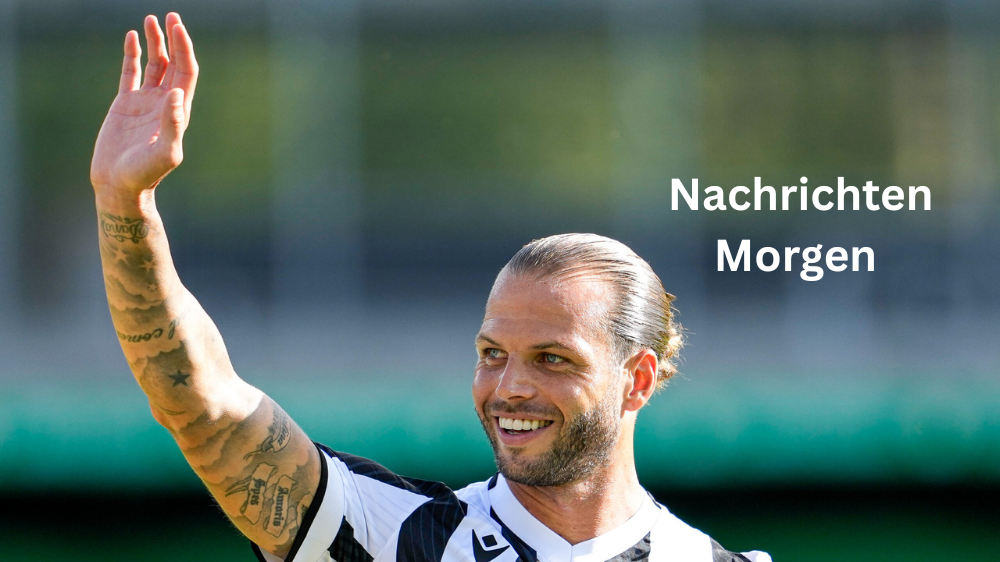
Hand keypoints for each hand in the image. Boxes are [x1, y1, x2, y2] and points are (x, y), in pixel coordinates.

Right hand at [90, 13, 198, 195]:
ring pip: (154, 65)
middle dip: (174, 40)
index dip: (185, 50)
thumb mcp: (165, 152)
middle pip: (174, 64)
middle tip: (172, 16)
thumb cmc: (145, 174)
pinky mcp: (125, 104)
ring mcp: (145, 102)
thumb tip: (177, 93)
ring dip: (155, 43)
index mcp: (179, 111)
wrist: (119, 185)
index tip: (179, 28)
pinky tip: (132, 37)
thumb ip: (173, 124)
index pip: (186, 73)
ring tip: (152, 20)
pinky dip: (132, 55)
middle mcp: (165, 103)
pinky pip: (131, 73)